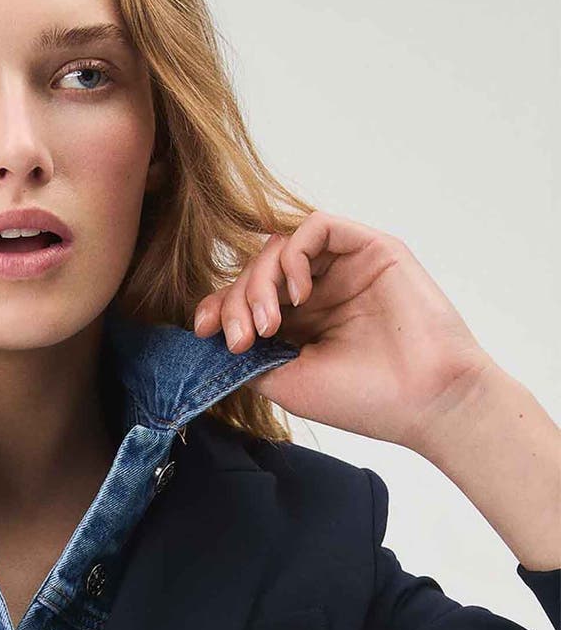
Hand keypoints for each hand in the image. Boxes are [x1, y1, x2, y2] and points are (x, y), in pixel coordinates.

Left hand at [191, 210, 495, 449]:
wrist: (426, 402)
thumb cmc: (363, 399)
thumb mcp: (284, 379)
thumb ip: (245, 353)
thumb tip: (206, 335)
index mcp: (298, 321)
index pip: (243, 296)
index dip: (217, 305)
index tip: (203, 330)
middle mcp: (319, 290)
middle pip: (255, 270)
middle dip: (236, 301)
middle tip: (242, 339)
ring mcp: (343, 268)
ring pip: (279, 247)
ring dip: (259, 281)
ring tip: (268, 323)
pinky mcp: (370, 248)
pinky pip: (317, 227)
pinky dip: (294, 256)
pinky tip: (298, 295)